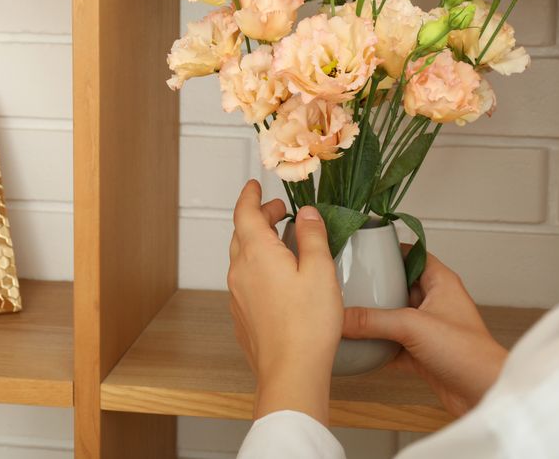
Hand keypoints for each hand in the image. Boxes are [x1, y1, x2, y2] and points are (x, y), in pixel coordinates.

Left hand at [228, 180, 342, 424]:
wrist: (290, 371)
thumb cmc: (307, 325)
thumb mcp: (320, 270)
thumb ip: (312, 236)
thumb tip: (308, 214)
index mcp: (257, 253)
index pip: (244, 212)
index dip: (250, 195)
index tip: (255, 186)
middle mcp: (240, 271)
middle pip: (242, 233)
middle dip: (258, 217)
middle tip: (278, 212)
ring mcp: (237, 295)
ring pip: (242, 257)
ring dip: (258, 243)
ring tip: (282, 244)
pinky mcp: (242, 315)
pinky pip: (245, 281)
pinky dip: (258, 268)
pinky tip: (279, 279)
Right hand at [343, 247, 506, 415]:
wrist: (484, 394)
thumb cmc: (469, 353)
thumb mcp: (413, 327)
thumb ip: (373, 321)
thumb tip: (341, 317)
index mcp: (441, 283)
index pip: (412, 254)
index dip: (390, 248)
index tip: (364, 247)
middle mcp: (435, 302)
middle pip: (398, 286)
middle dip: (375, 286)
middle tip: (348, 281)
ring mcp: (429, 329)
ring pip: (394, 317)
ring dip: (374, 318)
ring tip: (347, 311)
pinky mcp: (423, 354)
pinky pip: (393, 344)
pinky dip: (377, 346)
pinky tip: (359, 347)